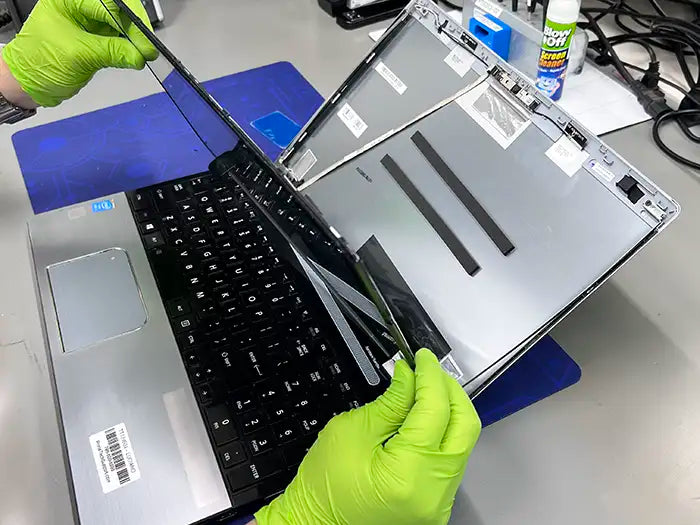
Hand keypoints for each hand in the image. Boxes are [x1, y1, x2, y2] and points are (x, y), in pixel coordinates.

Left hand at [1, 0, 156, 107]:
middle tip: (149, 49)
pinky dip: (128, 48)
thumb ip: (111, 53)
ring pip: (120, 25)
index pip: (108, 5)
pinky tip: (136, 56)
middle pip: (117, 12)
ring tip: (145, 54)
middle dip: (136, 30)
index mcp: (68, 0)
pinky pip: (117, 39)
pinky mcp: (94, 38)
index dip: (131, 23)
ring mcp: (87, 22)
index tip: (146, 42)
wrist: (28, 83)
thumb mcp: (78, 55)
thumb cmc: (38, 63)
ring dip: (134, 40)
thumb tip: (139, 55)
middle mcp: (79, 7)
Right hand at [255, 348, 480, 524]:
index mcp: (409, 474)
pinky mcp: (436, 504)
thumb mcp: (352, 432)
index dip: (430, 377)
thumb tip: (409, 376)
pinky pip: (450, 460)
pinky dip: (440, 434)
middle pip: (464, 426)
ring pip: (461, 443)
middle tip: (428, 371)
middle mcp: (433, 492)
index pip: (435, 411)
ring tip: (423, 391)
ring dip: (447, 412)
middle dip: (449, 391)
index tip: (422, 357)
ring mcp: (438, 502)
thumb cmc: (323, 487)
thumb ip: (390, 403)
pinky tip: (422, 420)